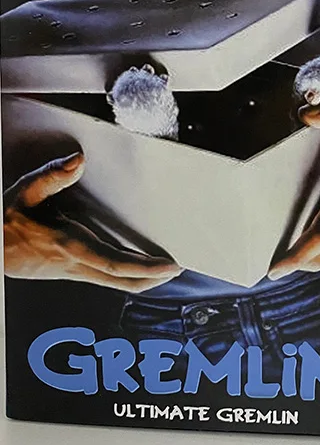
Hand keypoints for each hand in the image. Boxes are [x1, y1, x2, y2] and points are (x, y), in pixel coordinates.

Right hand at [4, 152, 180, 291]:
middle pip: (121, 281)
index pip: (116, 262)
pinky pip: (106, 279)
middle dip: (152, 279)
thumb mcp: (24, 193)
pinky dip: (126, 276)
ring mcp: (73, 272)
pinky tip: (138, 268)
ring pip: (115, 284)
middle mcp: (75, 263)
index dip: (145, 268)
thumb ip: (51, 176)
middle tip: (177, 269)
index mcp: (69, 244)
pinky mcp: (70, 273)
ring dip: (142, 279)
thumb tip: (77, 161)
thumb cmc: (5, 222)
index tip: (169, 266)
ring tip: (164, 269)